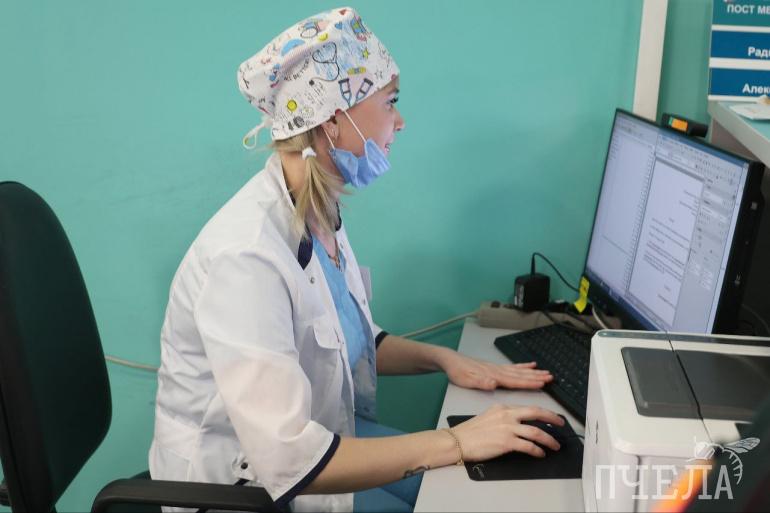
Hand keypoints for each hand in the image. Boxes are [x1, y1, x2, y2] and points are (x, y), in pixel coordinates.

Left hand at [438, 350, 552, 389]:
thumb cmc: (458, 372)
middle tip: (551, 377)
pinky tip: (530, 365)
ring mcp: (497, 368)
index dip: (530, 383)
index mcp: (494, 376)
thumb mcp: (466, 380)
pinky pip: (512, 367)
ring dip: (533, 372)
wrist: (450, 361)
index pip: (515, 381)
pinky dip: (523, 366)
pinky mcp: (494, 367)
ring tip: (546, 372)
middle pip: (521, 375)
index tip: (543, 383)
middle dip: (536, 377)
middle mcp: (498, 371)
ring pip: (519, 371)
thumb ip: (481, 382)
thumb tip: (494, 383)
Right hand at [450, 404, 564, 459]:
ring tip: (555, 445)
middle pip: (536, 413)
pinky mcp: (506, 442)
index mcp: (502, 408)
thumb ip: (504, 418)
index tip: (549, 417)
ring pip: (536, 432)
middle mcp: (507, 415)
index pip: (527, 408)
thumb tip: (518, 425)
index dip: (542, 413)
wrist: (458, 441)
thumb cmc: (469, 432)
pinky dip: (537, 450)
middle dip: (552, 418)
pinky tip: (540, 454)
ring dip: (549, 439)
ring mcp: (507, 428)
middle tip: (561, 423)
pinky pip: (528, 446)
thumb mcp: (488, 417)